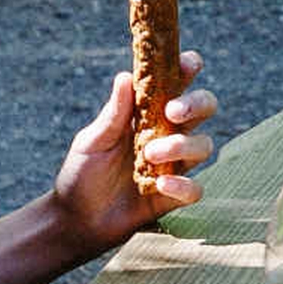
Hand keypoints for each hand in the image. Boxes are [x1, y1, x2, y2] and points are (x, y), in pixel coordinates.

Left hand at [46, 52, 217, 255]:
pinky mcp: (175, 195)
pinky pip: (196, 188)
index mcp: (147, 113)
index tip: (186, 64)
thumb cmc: (82, 173)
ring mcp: (175, 164)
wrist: (77, 218)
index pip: (177, 83)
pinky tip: (160, 185)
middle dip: (197, 103)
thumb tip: (125, 76)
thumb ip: (113, 113)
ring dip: (181, 146)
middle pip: (205, 107)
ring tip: (149, 155)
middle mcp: (167, 134)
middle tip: (172, 112)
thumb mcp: (92, 140)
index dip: (188, 68)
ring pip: (205, 145)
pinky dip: (183, 185)